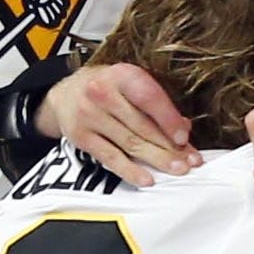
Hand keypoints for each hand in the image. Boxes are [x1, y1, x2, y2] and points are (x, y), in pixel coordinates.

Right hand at [40, 61, 194, 178]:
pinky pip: (111, 158)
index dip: (169, 120)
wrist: (65, 94)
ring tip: (176, 169)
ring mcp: (90, 116)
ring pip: (130, 143)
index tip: (184, 138)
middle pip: (142, 125)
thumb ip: (155, 103)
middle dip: (169, 146)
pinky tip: (147, 179)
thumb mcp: (129, 84)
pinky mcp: (82, 137)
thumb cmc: (106, 88)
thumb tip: (183, 128)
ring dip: (156, 159)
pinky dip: (130, 170)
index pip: (149, 98)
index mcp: (120, 75)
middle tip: (188, 161)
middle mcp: (102, 93)